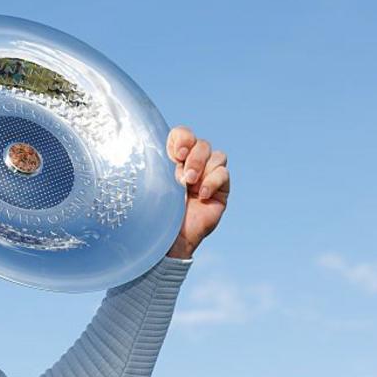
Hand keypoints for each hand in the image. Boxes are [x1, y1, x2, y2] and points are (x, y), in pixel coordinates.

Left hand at [165, 126, 229, 258]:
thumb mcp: (152, 185)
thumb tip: (158, 146)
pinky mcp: (221, 190)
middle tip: (182, 176)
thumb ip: (159, 164)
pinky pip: (223, 174)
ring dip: (202, 167)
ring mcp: (207, 177)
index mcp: (172, 160)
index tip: (175, 155)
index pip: (182, 135)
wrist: (169, 241)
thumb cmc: (155, 214)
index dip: (182, 138)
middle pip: (202, 144)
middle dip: (194, 156)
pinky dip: (213, 181)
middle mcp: (192, 165)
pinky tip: (202, 196)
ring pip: (216, 155)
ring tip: (189, 185)